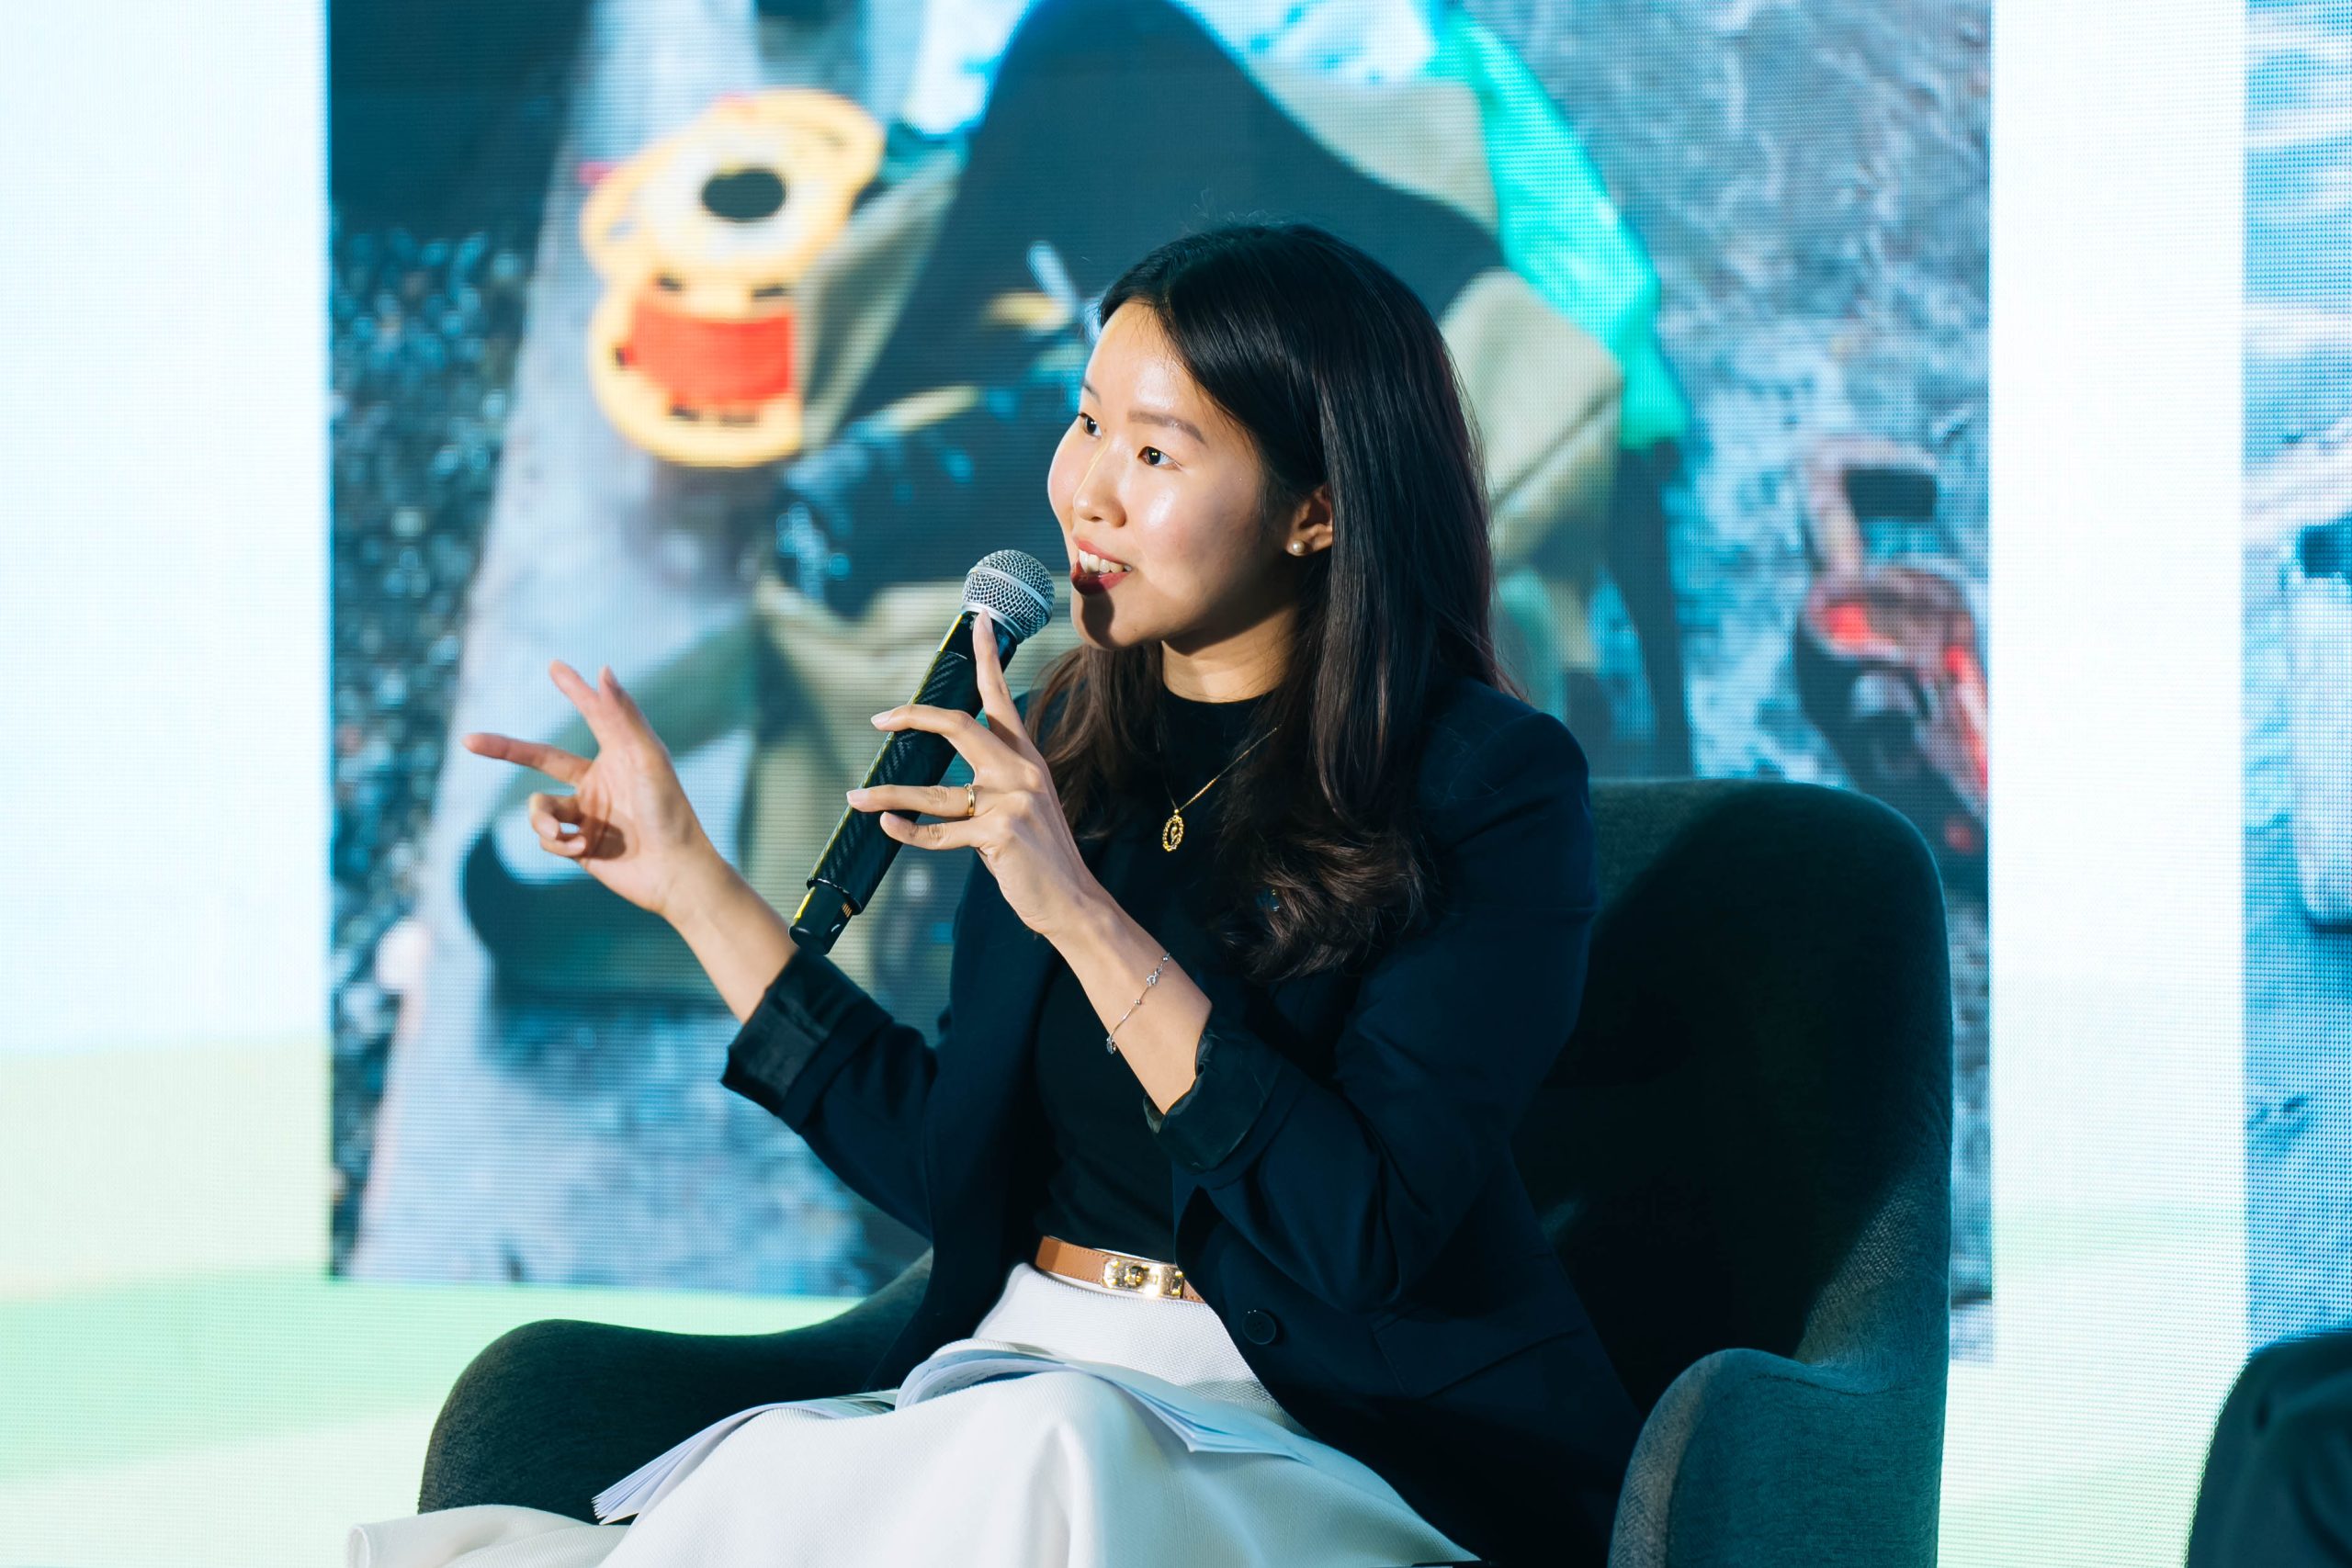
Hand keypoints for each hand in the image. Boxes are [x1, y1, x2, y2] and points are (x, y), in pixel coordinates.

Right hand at [460, 661, 720, 921]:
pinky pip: (548, 838)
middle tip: (469, 740)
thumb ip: (622, 715)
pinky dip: (559, 843)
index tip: (555, 666)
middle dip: (505, 749)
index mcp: (619, 754)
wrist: (674, 871)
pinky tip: (587, 850)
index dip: (574, 690)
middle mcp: (599, 781)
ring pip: (539, 808)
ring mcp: (588, 813)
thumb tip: (603, 670)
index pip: (591, 713)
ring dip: (543, 821)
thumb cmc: (668, 810)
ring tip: (568, 836)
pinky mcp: (579, 845)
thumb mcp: (647, 758)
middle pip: (540, 758)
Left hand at [851, 608, 1102, 939]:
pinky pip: (939, 832)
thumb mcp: (1025, 808)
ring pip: (934, 791)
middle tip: (880, 718)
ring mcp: (1011, 802)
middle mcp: (1020, 772)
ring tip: (856, 799)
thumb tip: (945, 787)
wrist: (1073, 901)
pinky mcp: (999, 835)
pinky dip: (908, 831)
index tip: (976, 623)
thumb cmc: (1041, 858)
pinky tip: (888, 827)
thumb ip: (992, 787)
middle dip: (913, 716)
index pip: (1001, 698)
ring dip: (887, 795)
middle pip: (958, 725)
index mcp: (1026, 759)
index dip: (987, 658)